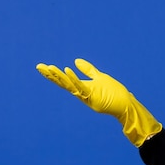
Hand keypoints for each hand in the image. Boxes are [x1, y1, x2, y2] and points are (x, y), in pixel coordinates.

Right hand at [36, 59, 161, 146]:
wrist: (125, 104)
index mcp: (81, 87)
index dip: (53, 74)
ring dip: (59, 76)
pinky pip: (81, 87)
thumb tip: (75, 60)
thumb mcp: (99, 77)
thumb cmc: (113, 92)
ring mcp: (86, 96)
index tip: (42, 67)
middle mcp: (81, 93)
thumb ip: (87, 69)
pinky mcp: (93, 98)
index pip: (64, 80)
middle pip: (63, 83)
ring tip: (49, 67)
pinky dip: (74, 78)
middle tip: (39, 67)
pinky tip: (67, 69)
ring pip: (69, 85)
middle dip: (52, 75)